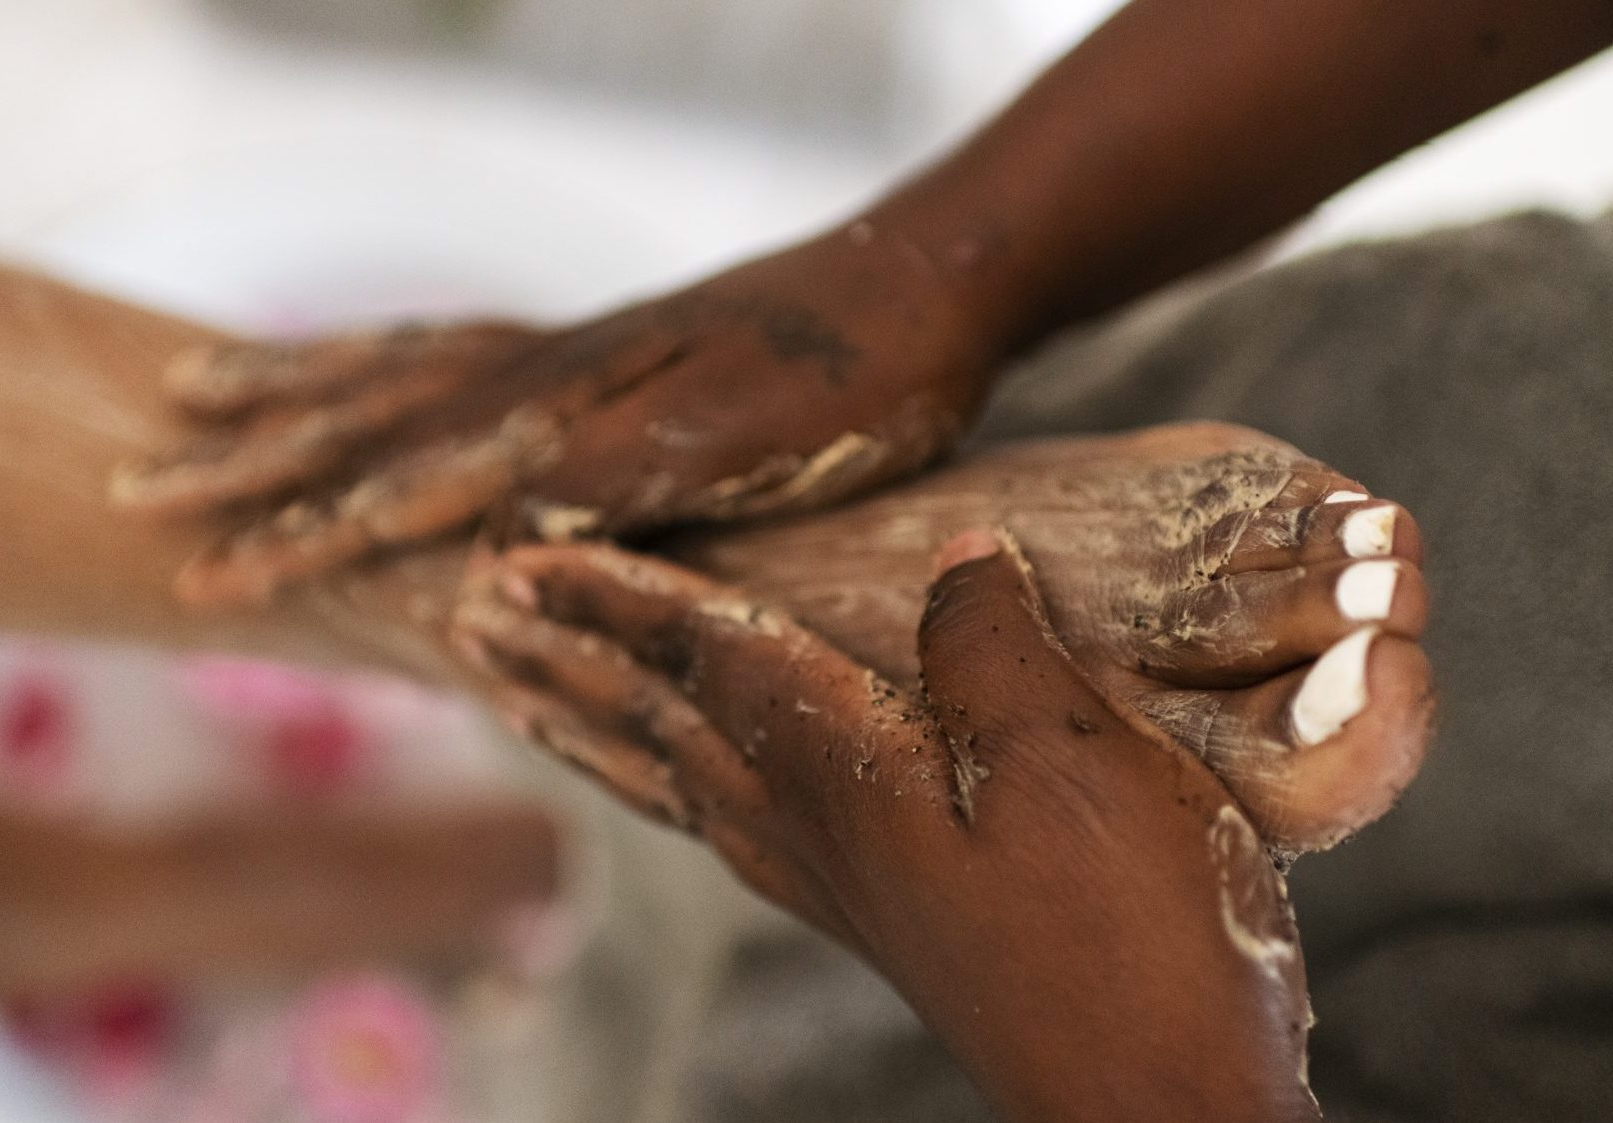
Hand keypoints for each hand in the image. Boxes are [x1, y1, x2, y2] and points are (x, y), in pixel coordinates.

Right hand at [113, 229, 989, 603]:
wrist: (930, 278)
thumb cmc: (868, 375)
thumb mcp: (770, 437)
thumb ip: (637, 474)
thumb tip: (503, 528)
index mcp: (581, 405)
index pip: (414, 479)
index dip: (312, 531)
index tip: (211, 574)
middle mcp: (554, 366)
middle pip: (373, 412)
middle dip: (256, 461)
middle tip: (143, 488)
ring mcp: (572, 344)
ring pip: (400, 363)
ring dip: (293, 388)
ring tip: (199, 389)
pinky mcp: (601, 341)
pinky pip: (457, 339)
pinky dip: (380, 352)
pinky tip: (361, 364)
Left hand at [451, 532, 1319, 1121]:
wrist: (1164, 1111)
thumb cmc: (1135, 942)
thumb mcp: (1073, 762)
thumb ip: (992, 648)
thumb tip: (955, 554)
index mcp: (848, 780)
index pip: (704, 660)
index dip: (617, 600)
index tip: (519, 559)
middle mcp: (821, 835)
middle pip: (661, 729)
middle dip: (572, 661)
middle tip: (481, 616)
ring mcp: (847, 890)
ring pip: (683, 788)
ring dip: (602, 730)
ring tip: (535, 698)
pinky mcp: (886, 924)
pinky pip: (734, 834)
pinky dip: (678, 794)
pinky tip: (688, 796)